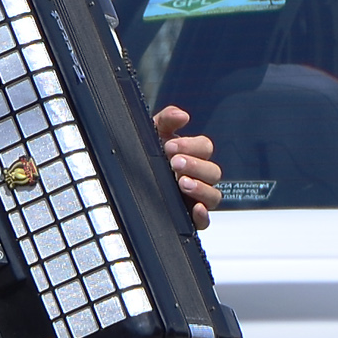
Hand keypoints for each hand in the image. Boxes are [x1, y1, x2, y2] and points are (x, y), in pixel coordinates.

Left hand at [154, 105, 220, 228]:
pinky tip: (195, 208)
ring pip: (214, 196)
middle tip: (173, 163)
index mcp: (192, 155)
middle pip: (213, 171)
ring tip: (181, 183)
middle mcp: (198, 177)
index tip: (169, 146)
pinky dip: (203, 216)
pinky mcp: (189, 219)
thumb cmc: (142, 156)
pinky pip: (205, 222)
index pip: (205, 148)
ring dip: (200, 188)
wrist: (124, 183)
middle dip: (194, 165)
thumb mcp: (151, 134)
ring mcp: (195, 199)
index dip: (191, 146)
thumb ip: (166, 120)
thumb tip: (183, 115)